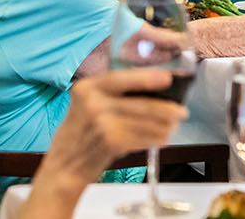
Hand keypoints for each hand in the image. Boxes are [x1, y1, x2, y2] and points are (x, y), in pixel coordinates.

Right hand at [38, 69, 187, 185]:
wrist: (63, 167)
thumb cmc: (79, 134)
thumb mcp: (87, 105)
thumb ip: (111, 94)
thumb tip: (151, 89)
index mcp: (86, 88)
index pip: (120, 78)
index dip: (146, 77)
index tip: (167, 78)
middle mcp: (92, 103)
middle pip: (138, 103)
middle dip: (165, 108)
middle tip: (180, 110)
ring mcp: (100, 123)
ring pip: (143, 122)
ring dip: (162, 125)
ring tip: (172, 126)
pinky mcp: (109, 142)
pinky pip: (140, 138)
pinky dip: (153, 139)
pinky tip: (160, 139)